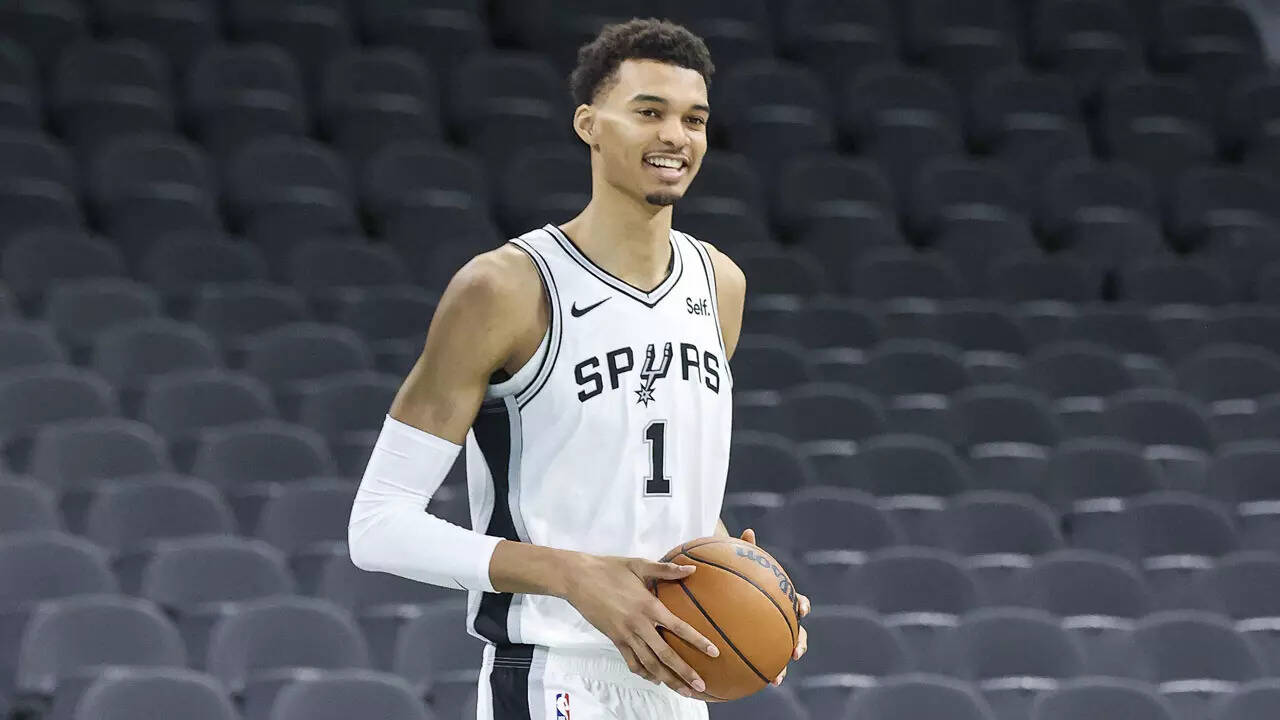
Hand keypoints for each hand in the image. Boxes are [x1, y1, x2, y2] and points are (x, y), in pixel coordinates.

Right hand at [562, 553, 720, 696]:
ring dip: (667, 680)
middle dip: (684, 672)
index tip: (714, 653)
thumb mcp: (639, 565)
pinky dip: (645, 673)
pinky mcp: (614, 640)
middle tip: (701, 686)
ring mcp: (625, 635)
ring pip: (649, 664)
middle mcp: (639, 625)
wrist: (578, 579)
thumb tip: (692, 569)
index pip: (679, 628)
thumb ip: (666, 570)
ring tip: (683, 691)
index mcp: (649, 606)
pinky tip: (655, 680)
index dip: (697, 641)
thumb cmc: (610, 569)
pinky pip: (632, 662)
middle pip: (665, 655)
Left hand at [739, 528, 809, 685]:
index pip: (798, 602)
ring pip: (781, 654)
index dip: (802, 606)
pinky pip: (756, 661)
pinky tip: (740, 681)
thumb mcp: (740, 563)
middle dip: (799, 644)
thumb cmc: (737, 575)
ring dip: (781, 667)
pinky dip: (752, 671)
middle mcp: (781, 620)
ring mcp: (770, 635)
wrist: (728, 591)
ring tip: (775, 679)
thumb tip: (747, 531)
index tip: (802, 609)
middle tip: (795, 652)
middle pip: (797, 633)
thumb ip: (746, 550)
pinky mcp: (756, 647)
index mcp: (782, 600)